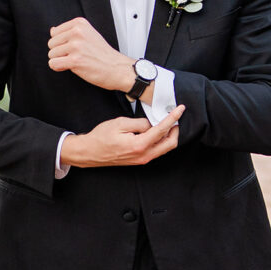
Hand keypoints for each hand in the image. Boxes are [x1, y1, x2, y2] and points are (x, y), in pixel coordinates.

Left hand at [48, 17, 132, 91]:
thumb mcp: (88, 34)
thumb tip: (52, 30)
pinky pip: (53, 64)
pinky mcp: (75, 60)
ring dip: (60, 61)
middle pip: (51, 43)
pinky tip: (71, 67)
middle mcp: (77, 32)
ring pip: (51, 55)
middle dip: (60, 52)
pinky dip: (59, 68)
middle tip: (75, 55)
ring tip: (76, 61)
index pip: (54, 32)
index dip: (61, 43)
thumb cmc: (103, 53)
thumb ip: (70, 31)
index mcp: (79, 24)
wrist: (116, 68)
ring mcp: (76, 46)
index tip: (73, 47)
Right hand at [60, 104, 183, 167]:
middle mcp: (144, 155)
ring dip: (169, 135)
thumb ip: (139, 123)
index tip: (180, 109)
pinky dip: (161, 140)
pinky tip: (156, 131)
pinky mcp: (139, 160)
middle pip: (170, 144)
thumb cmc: (102, 137)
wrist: (90, 152)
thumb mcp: (120, 123)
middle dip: (175, 129)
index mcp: (139, 145)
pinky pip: (156, 150)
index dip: (173, 118)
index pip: (162, 130)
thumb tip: (152, 124)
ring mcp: (142, 160)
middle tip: (175, 117)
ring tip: (166, 122)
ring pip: (164, 148)